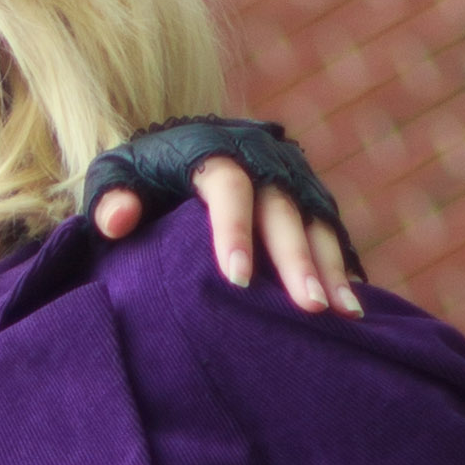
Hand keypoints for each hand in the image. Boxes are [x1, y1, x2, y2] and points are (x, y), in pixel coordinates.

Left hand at [92, 153, 362, 314]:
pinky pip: (331, 235)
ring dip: (330, 269)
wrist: (180, 149)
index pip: (228, 186)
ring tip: (343, 315)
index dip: (234, 231)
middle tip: (307, 307)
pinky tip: (352, 310)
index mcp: (212, 150)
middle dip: (296, 259)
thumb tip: (118, 220)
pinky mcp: (310, 199)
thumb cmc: (141, 174)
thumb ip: (111, 198)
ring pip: (315, 224)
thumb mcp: (115, 176)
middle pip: (282, 210)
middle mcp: (261, 159)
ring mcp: (292, 179)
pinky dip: (341, 270)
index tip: (236, 280)